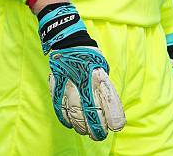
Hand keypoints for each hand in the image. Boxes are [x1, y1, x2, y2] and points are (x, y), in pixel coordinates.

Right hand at [38, 3, 125, 139]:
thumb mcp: (101, 65)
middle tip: (100, 135)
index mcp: (96, 74)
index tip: (117, 126)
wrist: (67, 38)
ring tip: (86, 132)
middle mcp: (82, 80)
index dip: (112, 115)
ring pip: (74, 112)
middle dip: (97, 127)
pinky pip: (58, 106)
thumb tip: (108, 104)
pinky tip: (70, 124)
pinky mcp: (56, 84)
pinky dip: (65, 118)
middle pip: (90, 110)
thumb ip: (103, 84)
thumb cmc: (89, 53)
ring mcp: (67, 83)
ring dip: (81, 126)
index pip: (107, 99)